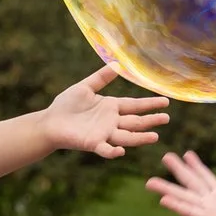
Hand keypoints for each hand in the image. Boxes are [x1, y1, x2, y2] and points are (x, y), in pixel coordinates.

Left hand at [40, 65, 169, 159]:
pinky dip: (112, 151)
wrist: (50, 121)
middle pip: (135, 122)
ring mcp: (103, 134)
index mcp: (111, 107)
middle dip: (150, 120)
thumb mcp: (85, 87)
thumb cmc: (66, 105)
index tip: (166, 102)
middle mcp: (111, 122)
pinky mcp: (92, 143)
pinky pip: (105, 148)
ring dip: (140, 138)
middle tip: (166, 119)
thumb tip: (116, 64)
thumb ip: (101, 77)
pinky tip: (121, 151)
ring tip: (155, 137)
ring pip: (126, 137)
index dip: (150, 104)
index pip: (134, 105)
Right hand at [145, 151, 215, 215]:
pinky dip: (177, 206)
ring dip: (167, 189)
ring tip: (149, 182)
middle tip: (165, 155)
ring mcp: (207, 214)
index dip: (198, 166)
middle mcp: (211, 204)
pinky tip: (163, 200)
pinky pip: (190, 213)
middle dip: (179, 169)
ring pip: (183, 198)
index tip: (188, 153)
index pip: (207, 179)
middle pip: (191, 183)